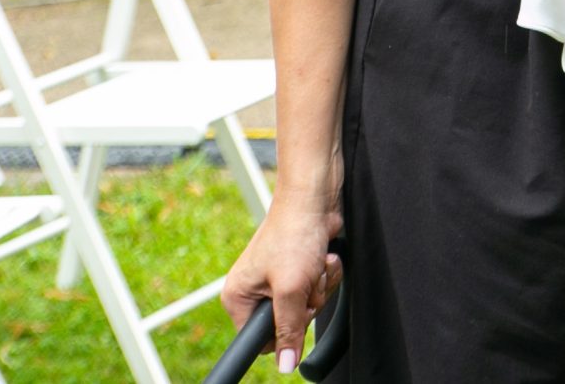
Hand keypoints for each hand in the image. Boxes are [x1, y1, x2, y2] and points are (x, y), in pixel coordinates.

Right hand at [221, 196, 341, 372]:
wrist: (315, 198)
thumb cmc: (294, 234)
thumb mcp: (290, 289)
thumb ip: (288, 329)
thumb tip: (285, 366)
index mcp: (239, 297)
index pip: (260, 340)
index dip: (284, 332)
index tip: (295, 311)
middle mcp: (256, 289)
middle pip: (290, 322)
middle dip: (308, 303)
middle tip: (306, 280)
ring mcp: (279, 278)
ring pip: (308, 304)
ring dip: (320, 286)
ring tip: (315, 263)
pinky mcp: (300, 267)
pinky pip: (318, 286)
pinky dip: (326, 274)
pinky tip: (323, 256)